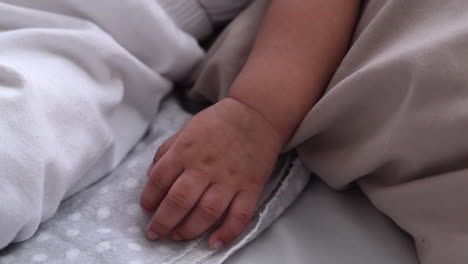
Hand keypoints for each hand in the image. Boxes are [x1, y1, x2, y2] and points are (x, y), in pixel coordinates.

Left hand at [140, 98, 282, 248]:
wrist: (257, 114)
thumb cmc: (219, 122)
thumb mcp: (186, 129)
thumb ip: (167, 151)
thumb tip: (151, 175)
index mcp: (185, 151)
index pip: (159, 180)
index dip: (149, 198)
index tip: (146, 209)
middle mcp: (204, 167)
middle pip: (178, 201)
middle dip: (162, 222)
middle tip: (154, 232)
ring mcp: (229, 179)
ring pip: (206, 212)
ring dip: (188, 230)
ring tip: (177, 235)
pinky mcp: (250, 188)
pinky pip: (239, 216)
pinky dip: (227, 233)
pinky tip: (214, 242)